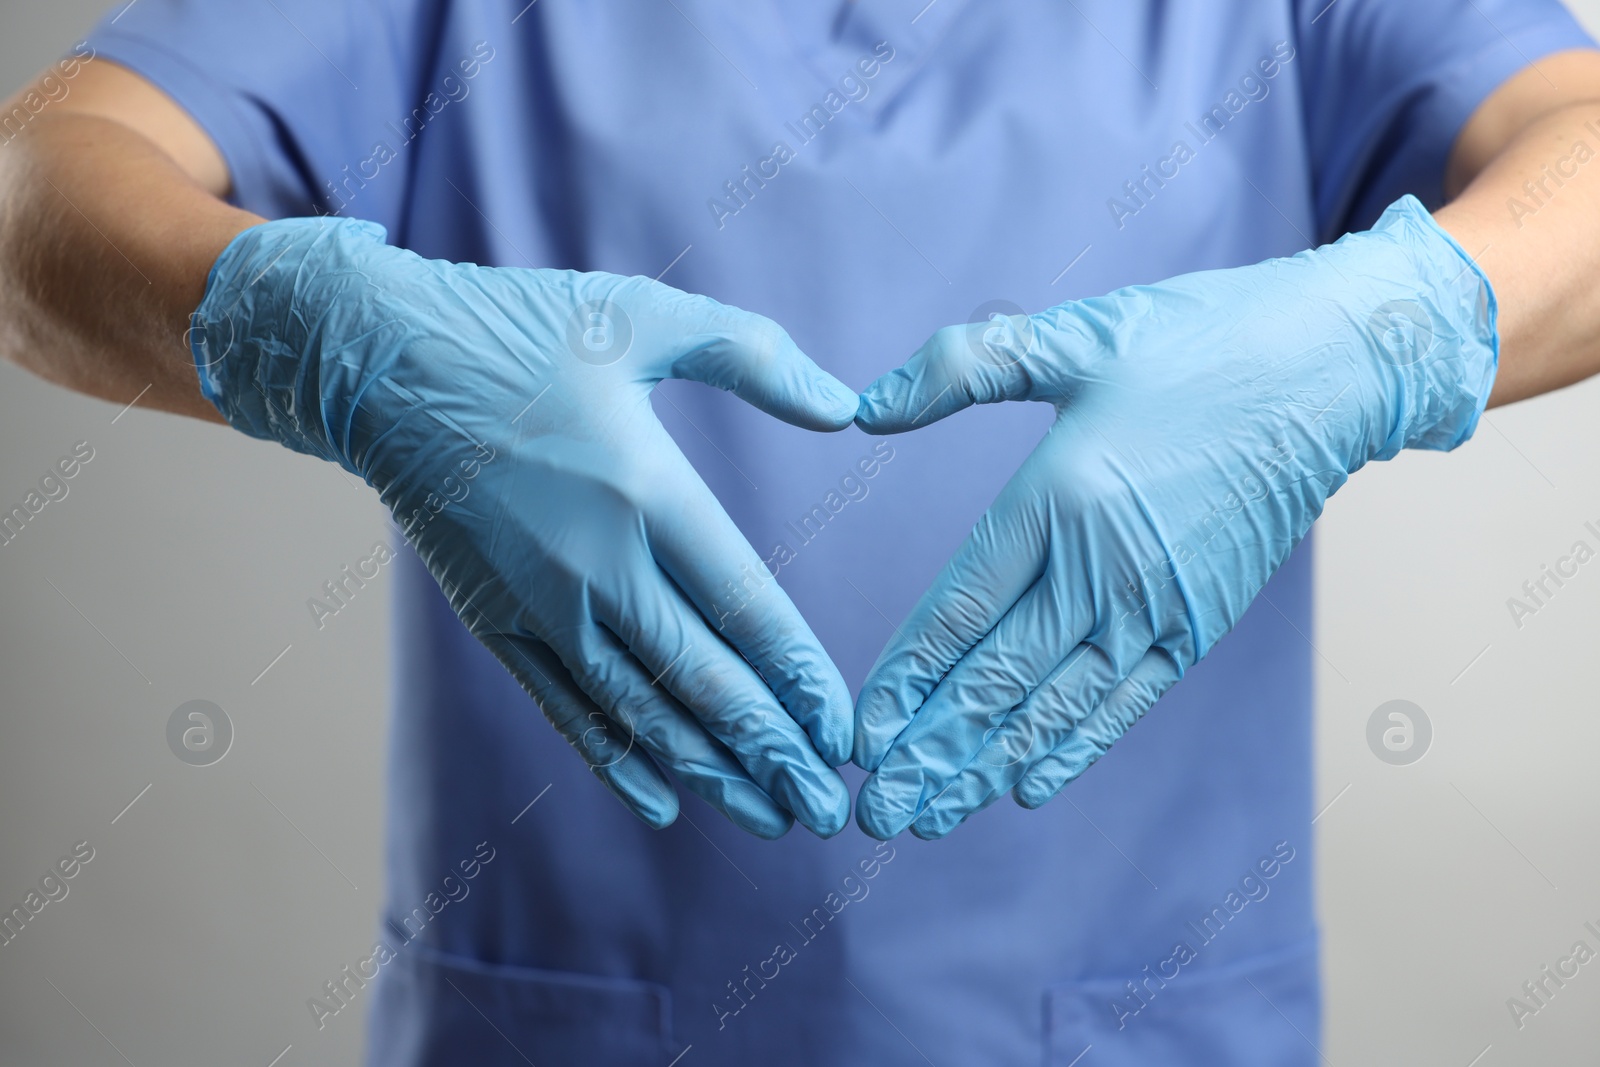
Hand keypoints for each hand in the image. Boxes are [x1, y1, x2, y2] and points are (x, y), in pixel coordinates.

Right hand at [190, 217, 859, 837]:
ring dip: (710, 770)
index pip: (745, 606)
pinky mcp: (495, 621)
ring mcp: (540, 602)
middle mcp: (597, 563)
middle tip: (827, 807)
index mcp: (646, 489)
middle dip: (773, 750)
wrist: (379, 362)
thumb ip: (755, 357)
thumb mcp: (644, 315)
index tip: (842, 730)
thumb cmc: (521, 330)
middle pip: (703, 679)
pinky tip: (663, 802)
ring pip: (641, 711)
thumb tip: (850, 407)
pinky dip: (616, 760)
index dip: (800, 677)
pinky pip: (565, 708)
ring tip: (771, 818)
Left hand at [851, 195, 1496, 839]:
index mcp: (1060, 500)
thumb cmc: (1201, 343)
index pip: (961, 611)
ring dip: (986, 767)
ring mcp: (1156, 607)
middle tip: (877, 812)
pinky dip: (1071, 748)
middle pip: (998, 681)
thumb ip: (964, 366)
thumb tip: (865, 406)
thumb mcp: (1076, 335)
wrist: (1333, 371)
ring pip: (1054, 708)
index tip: (861, 733)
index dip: (907, 679)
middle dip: (930, 752)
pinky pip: (1123, 703)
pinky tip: (1026, 786)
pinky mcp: (1197, 623)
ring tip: (930, 816)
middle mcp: (1103, 571)